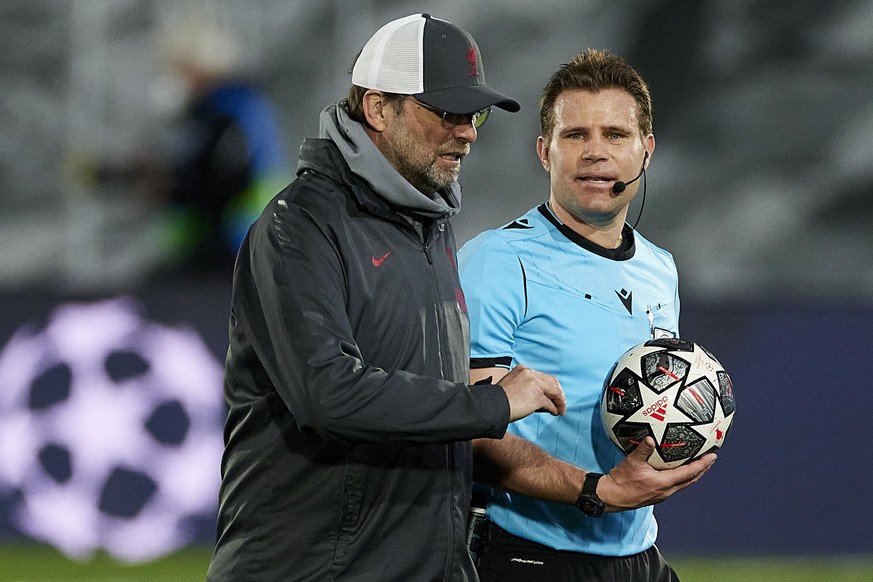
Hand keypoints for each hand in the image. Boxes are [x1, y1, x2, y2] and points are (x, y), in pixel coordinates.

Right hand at [497, 364, 565, 420]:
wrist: (491, 406)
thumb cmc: (498, 400)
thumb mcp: (512, 385)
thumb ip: (525, 386)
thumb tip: (541, 397)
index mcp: (523, 369)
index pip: (542, 377)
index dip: (550, 386)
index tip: (552, 395)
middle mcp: (530, 374)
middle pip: (552, 382)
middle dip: (558, 393)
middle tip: (560, 402)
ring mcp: (534, 384)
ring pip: (554, 391)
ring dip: (559, 401)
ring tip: (561, 409)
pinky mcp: (537, 397)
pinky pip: (550, 404)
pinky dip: (554, 409)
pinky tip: (555, 413)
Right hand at [598, 437, 715, 511]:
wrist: (611, 496)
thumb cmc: (621, 481)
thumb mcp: (631, 462)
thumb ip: (642, 450)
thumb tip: (650, 439)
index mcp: (664, 483)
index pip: (689, 473)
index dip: (702, 464)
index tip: (712, 456)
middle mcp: (666, 491)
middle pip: (691, 480)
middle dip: (702, 470)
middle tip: (710, 459)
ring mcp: (662, 495)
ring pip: (683, 484)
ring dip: (693, 474)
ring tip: (698, 464)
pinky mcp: (656, 495)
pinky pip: (674, 485)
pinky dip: (681, 477)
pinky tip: (676, 470)